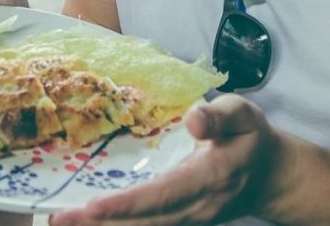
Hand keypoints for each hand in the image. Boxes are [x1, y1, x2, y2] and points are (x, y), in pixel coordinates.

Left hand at [49, 95, 281, 224]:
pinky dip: (119, 224)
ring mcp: (189, 218)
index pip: (162, 195)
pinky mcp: (182, 219)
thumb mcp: (243, 115)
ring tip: (62, 220)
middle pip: (145, 221)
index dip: (128, 204)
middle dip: (101, 223)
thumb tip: (192, 118)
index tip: (93, 206)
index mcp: (209, 177)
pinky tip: (89, 220)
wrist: (271, 175)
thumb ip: (219, 116)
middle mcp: (196, 207)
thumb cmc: (251, 137)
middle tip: (58, 217)